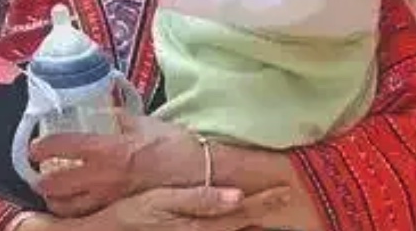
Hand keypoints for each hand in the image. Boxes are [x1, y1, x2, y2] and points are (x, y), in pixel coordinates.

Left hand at [30, 110, 202, 216]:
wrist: (203, 176)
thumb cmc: (176, 147)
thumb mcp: (144, 123)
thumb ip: (119, 117)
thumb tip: (103, 110)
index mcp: (106, 149)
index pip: (61, 146)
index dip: (41, 146)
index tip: (35, 146)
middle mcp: (103, 177)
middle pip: (55, 185)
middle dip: (41, 181)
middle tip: (38, 173)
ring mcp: (110, 198)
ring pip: (68, 207)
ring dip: (56, 200)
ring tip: (53, 193)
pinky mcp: (120, 212)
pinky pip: (89, 216)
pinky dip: (78, 211)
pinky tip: (79, 205)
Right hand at [89, 185, 291, 230]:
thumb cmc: (128, 216)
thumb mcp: (160, 201)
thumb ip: (198, 198)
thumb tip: (235, 194)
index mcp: (200, 223)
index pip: (240, 211)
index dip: (264, 201)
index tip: (287, 190)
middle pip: (240, 223)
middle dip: (264, 211)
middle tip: (286, 196)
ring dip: (251, 221)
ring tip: (269, 210)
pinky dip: (228, 225)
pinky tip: (233, 220)